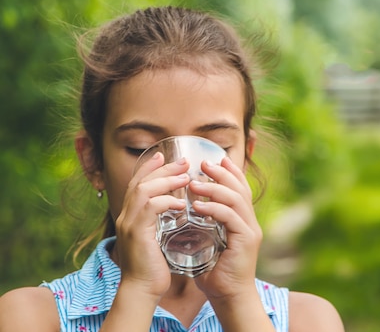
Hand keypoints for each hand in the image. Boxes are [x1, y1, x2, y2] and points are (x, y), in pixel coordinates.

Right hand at [113, 152, 189, 298]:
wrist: (142, 290)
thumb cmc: (154, 267)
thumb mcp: (158, 238)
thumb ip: (162, 222)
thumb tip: (178, 210)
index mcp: (131, 216)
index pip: (137, 184)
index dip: (150, 168)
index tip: (165, 156)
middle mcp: (126, 216)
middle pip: (140, 182)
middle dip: (162, 169)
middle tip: (183, 161)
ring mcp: (129, 224)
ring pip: (143, 190)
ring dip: (166, 181)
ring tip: (186, 178)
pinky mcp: (136, 233)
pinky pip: (150, 208)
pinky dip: (166, 201)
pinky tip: (181, 203)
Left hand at [189, 157, 261, 299]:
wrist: (229, 296)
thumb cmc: (215, 272)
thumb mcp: (209, 242)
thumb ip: (205, 225)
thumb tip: (188, 210)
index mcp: (243, 220)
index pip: (240, 189)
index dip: (230, 172)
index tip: (215, 159)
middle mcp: (250, 222)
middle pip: (241, 188)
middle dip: (222, 173)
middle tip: (203, 164)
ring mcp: (251, 230)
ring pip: (237, 199)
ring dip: (215, 188)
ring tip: (195, 184)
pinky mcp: (246, 240)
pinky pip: (231, 217)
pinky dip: (214, 209)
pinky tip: (198, 206)